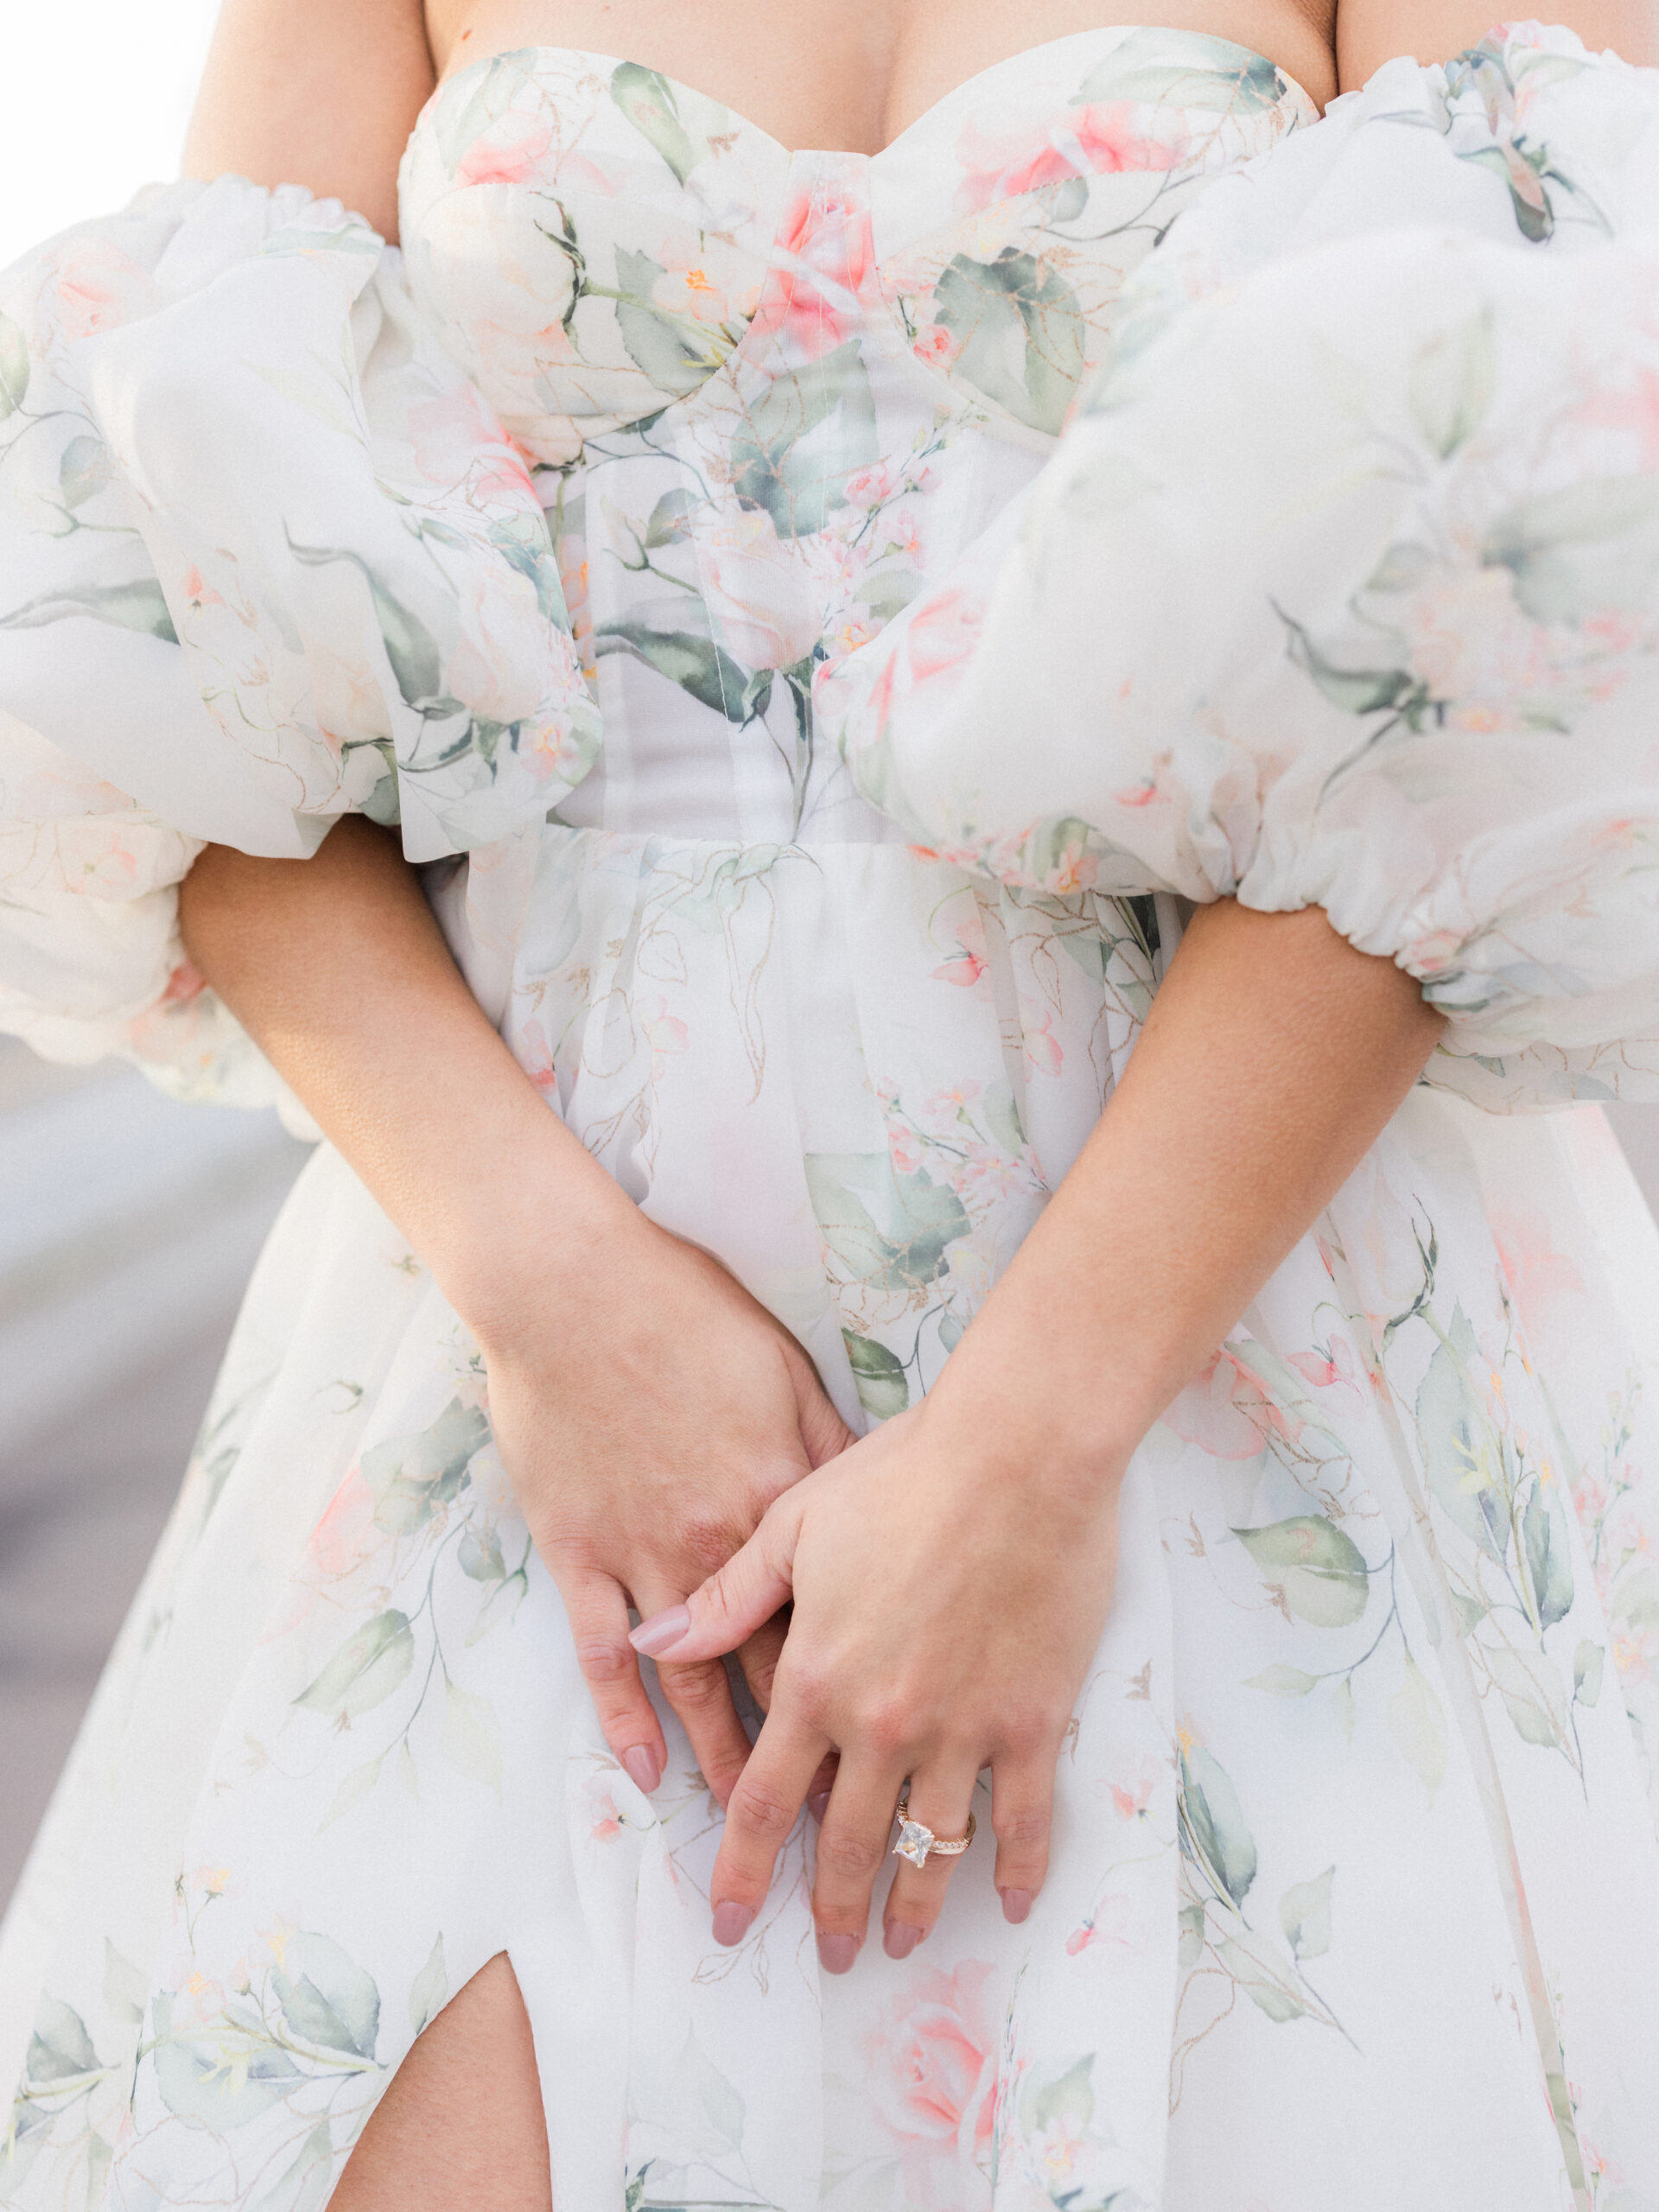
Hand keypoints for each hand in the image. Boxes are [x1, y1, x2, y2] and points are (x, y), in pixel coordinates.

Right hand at [480, 1203, 853, 1806]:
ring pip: (696, 1681)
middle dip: (811, 1750)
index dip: (868, 1684)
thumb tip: (881, 1502)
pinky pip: (606, 1654)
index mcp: (780, 1500)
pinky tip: (645, 1775)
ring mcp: (644, 1554)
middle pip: (775, 1667)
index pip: (836, 1615)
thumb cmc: (684, 1310)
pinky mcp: (578, 1551)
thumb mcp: (785, 1369)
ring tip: (753, 1827)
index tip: (900, 1740)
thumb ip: (830, 1446)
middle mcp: (719, 1545)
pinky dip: (625, 1719)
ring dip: (725, 1759)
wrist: (571, 1286)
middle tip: (841, 1823)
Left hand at [630, 1399, 1121, 1966]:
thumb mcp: (792, 1525)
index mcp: (815, 1679)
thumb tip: (651, 1639)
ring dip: (915, 1906)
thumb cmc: (902, 1473)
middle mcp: (882, 1723)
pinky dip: (1015, 1869)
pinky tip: (1010, 1902)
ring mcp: (962, 1729)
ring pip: (931, 1846)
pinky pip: (1022, 1818)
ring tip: (904, 1943)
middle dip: (834, 1909)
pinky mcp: (1031, 1720)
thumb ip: (725, 1598)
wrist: (1017, 1453)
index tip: (730, 1920)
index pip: (765, 1801)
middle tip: (832, 1956)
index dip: (745, 1869)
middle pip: (848, 1843)